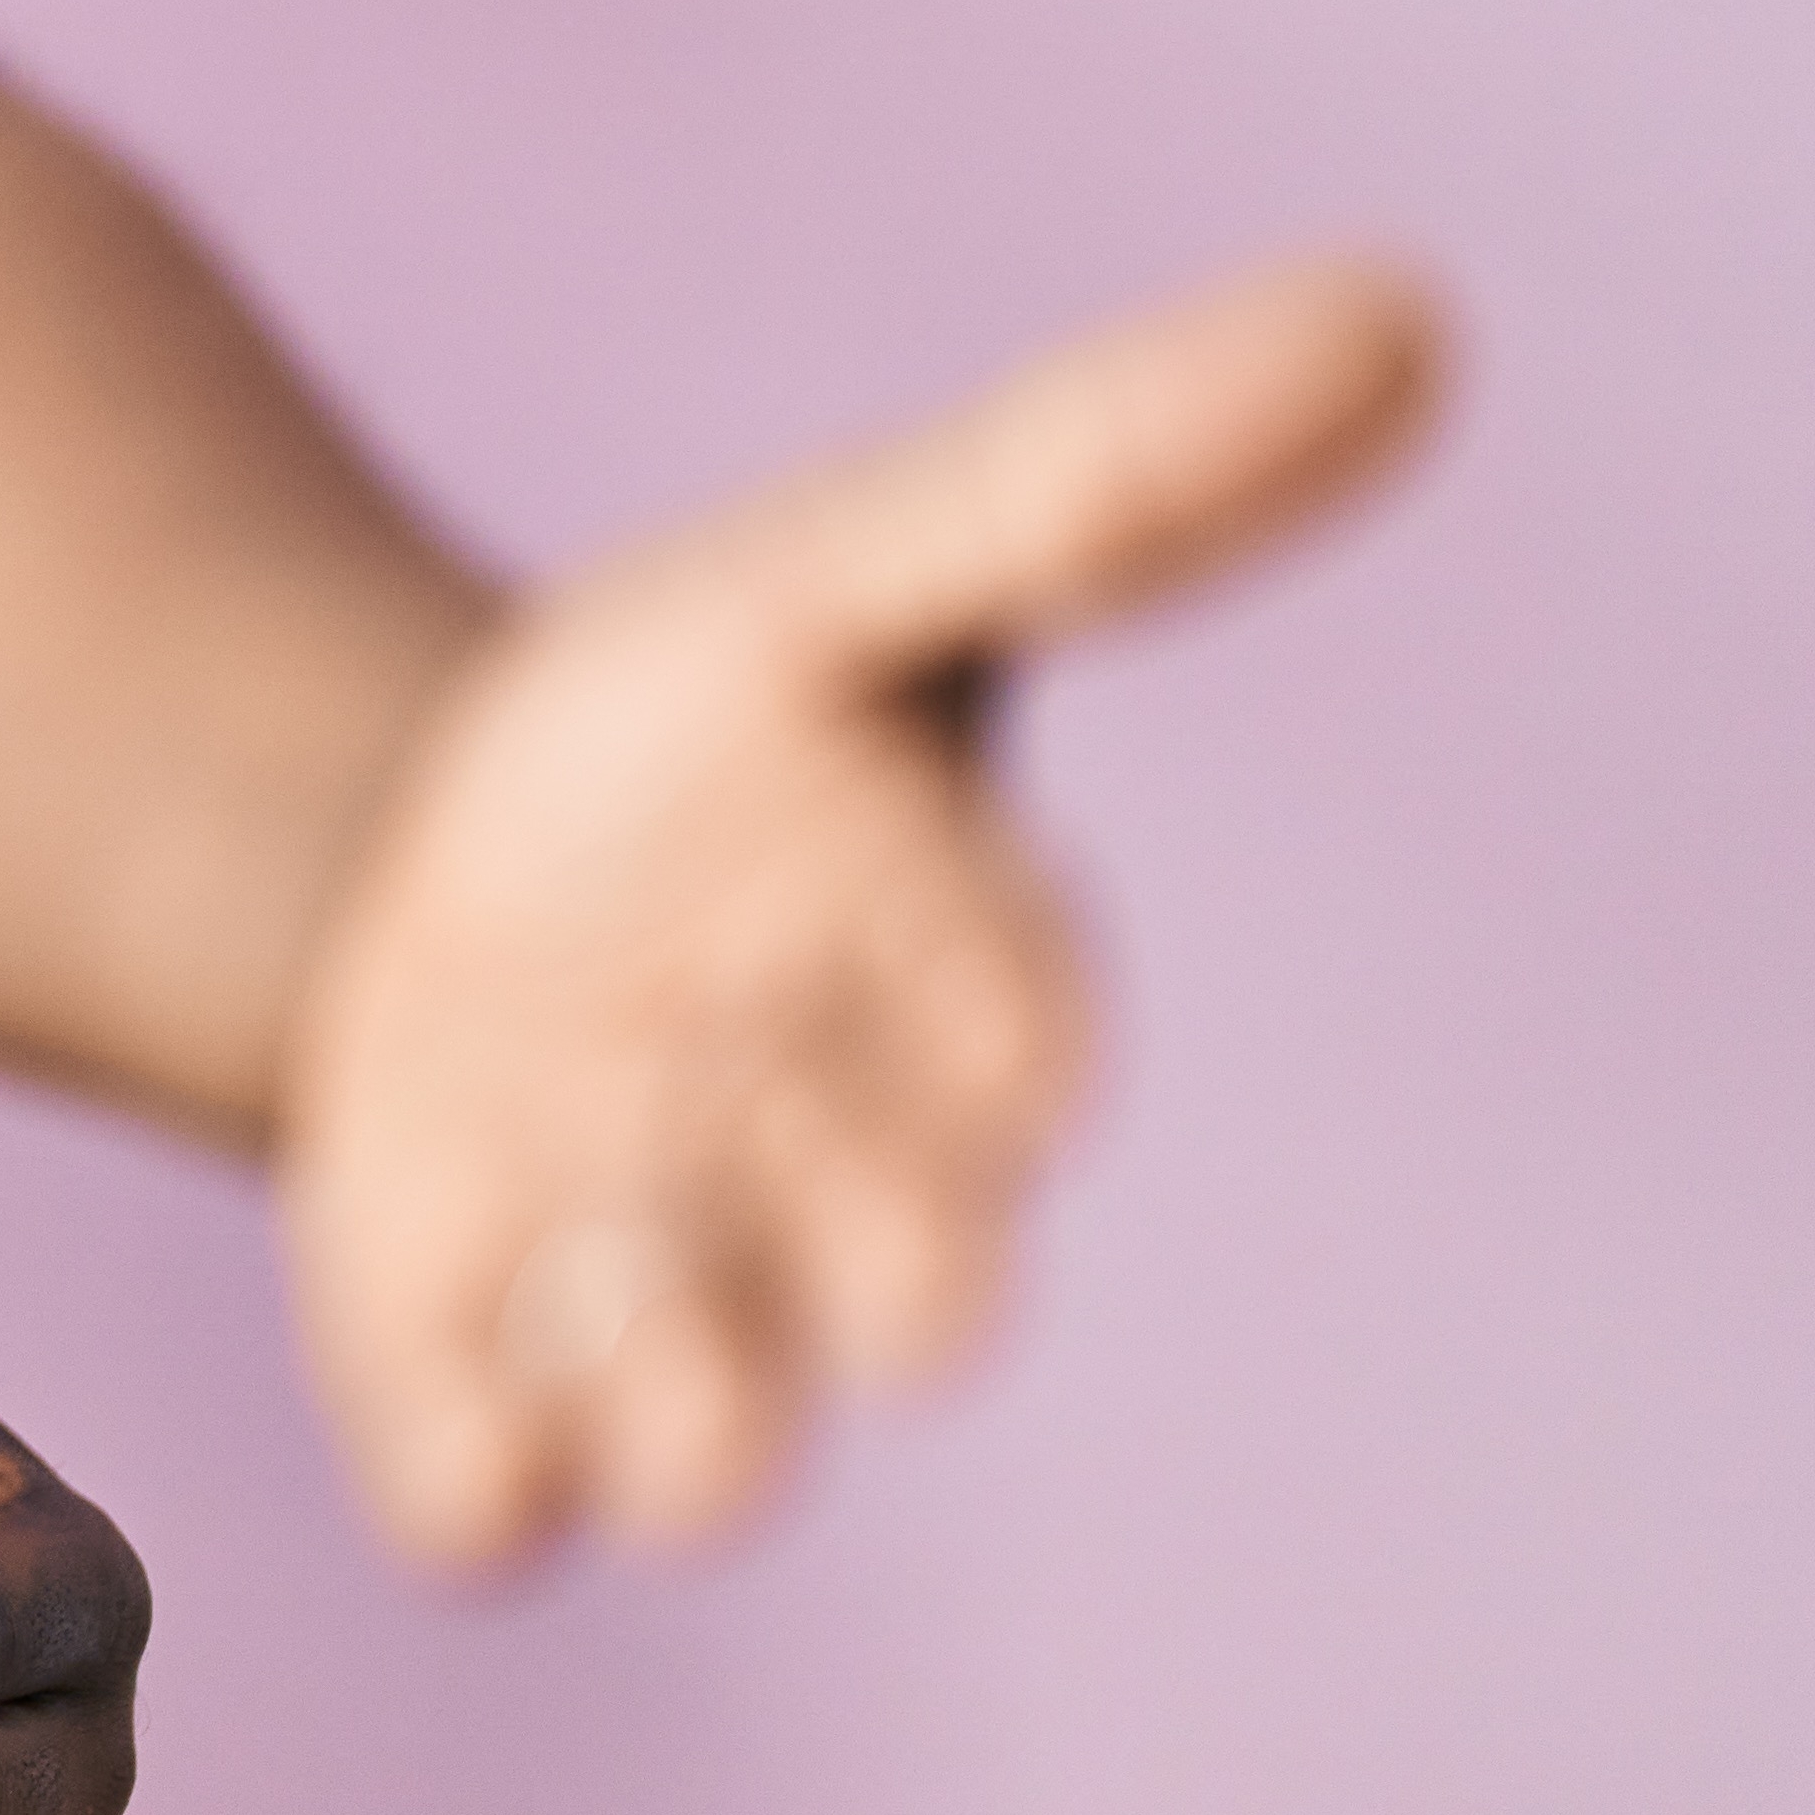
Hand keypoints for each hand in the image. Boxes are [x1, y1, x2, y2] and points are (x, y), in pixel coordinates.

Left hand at [286, 249, 1443, 1564]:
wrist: (410, 856)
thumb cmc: (699, 737)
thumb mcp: (852, 571)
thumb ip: (1100, 480)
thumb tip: (1404, 304)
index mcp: (974, 1026)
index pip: (1024, 1064)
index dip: (944, 998)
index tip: (830, 867)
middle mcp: (850, 1212)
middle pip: (909, 1297)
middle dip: (823, 1211)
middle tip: (699, 1058)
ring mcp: (664, 1319)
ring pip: (719, 1455)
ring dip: (673, 1398)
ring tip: (586, 1261)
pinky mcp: (476, 1391)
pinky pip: (497, 1510)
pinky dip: (477, 1477)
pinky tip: (451, 1395)